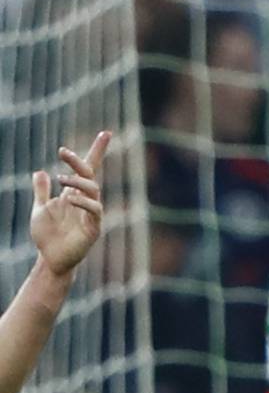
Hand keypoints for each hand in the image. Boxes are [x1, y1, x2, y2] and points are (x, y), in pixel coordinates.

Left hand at [30, 131, 109, 278]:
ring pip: (93, 190)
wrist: (50, 259)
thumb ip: (42, 191)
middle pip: (90, 175)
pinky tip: (68, 198)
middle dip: (79, 162)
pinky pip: (94, 210)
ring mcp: (91, 214)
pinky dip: (82, 201)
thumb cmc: (46, 236)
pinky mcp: (93, 228)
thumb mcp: (39, 208)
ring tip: (60, 179)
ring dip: (78, 181)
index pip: (89, 169)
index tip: (105, 133)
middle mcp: (86, 201)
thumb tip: (41, 172)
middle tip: (62, 152)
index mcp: (75, 194)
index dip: (97, 151)